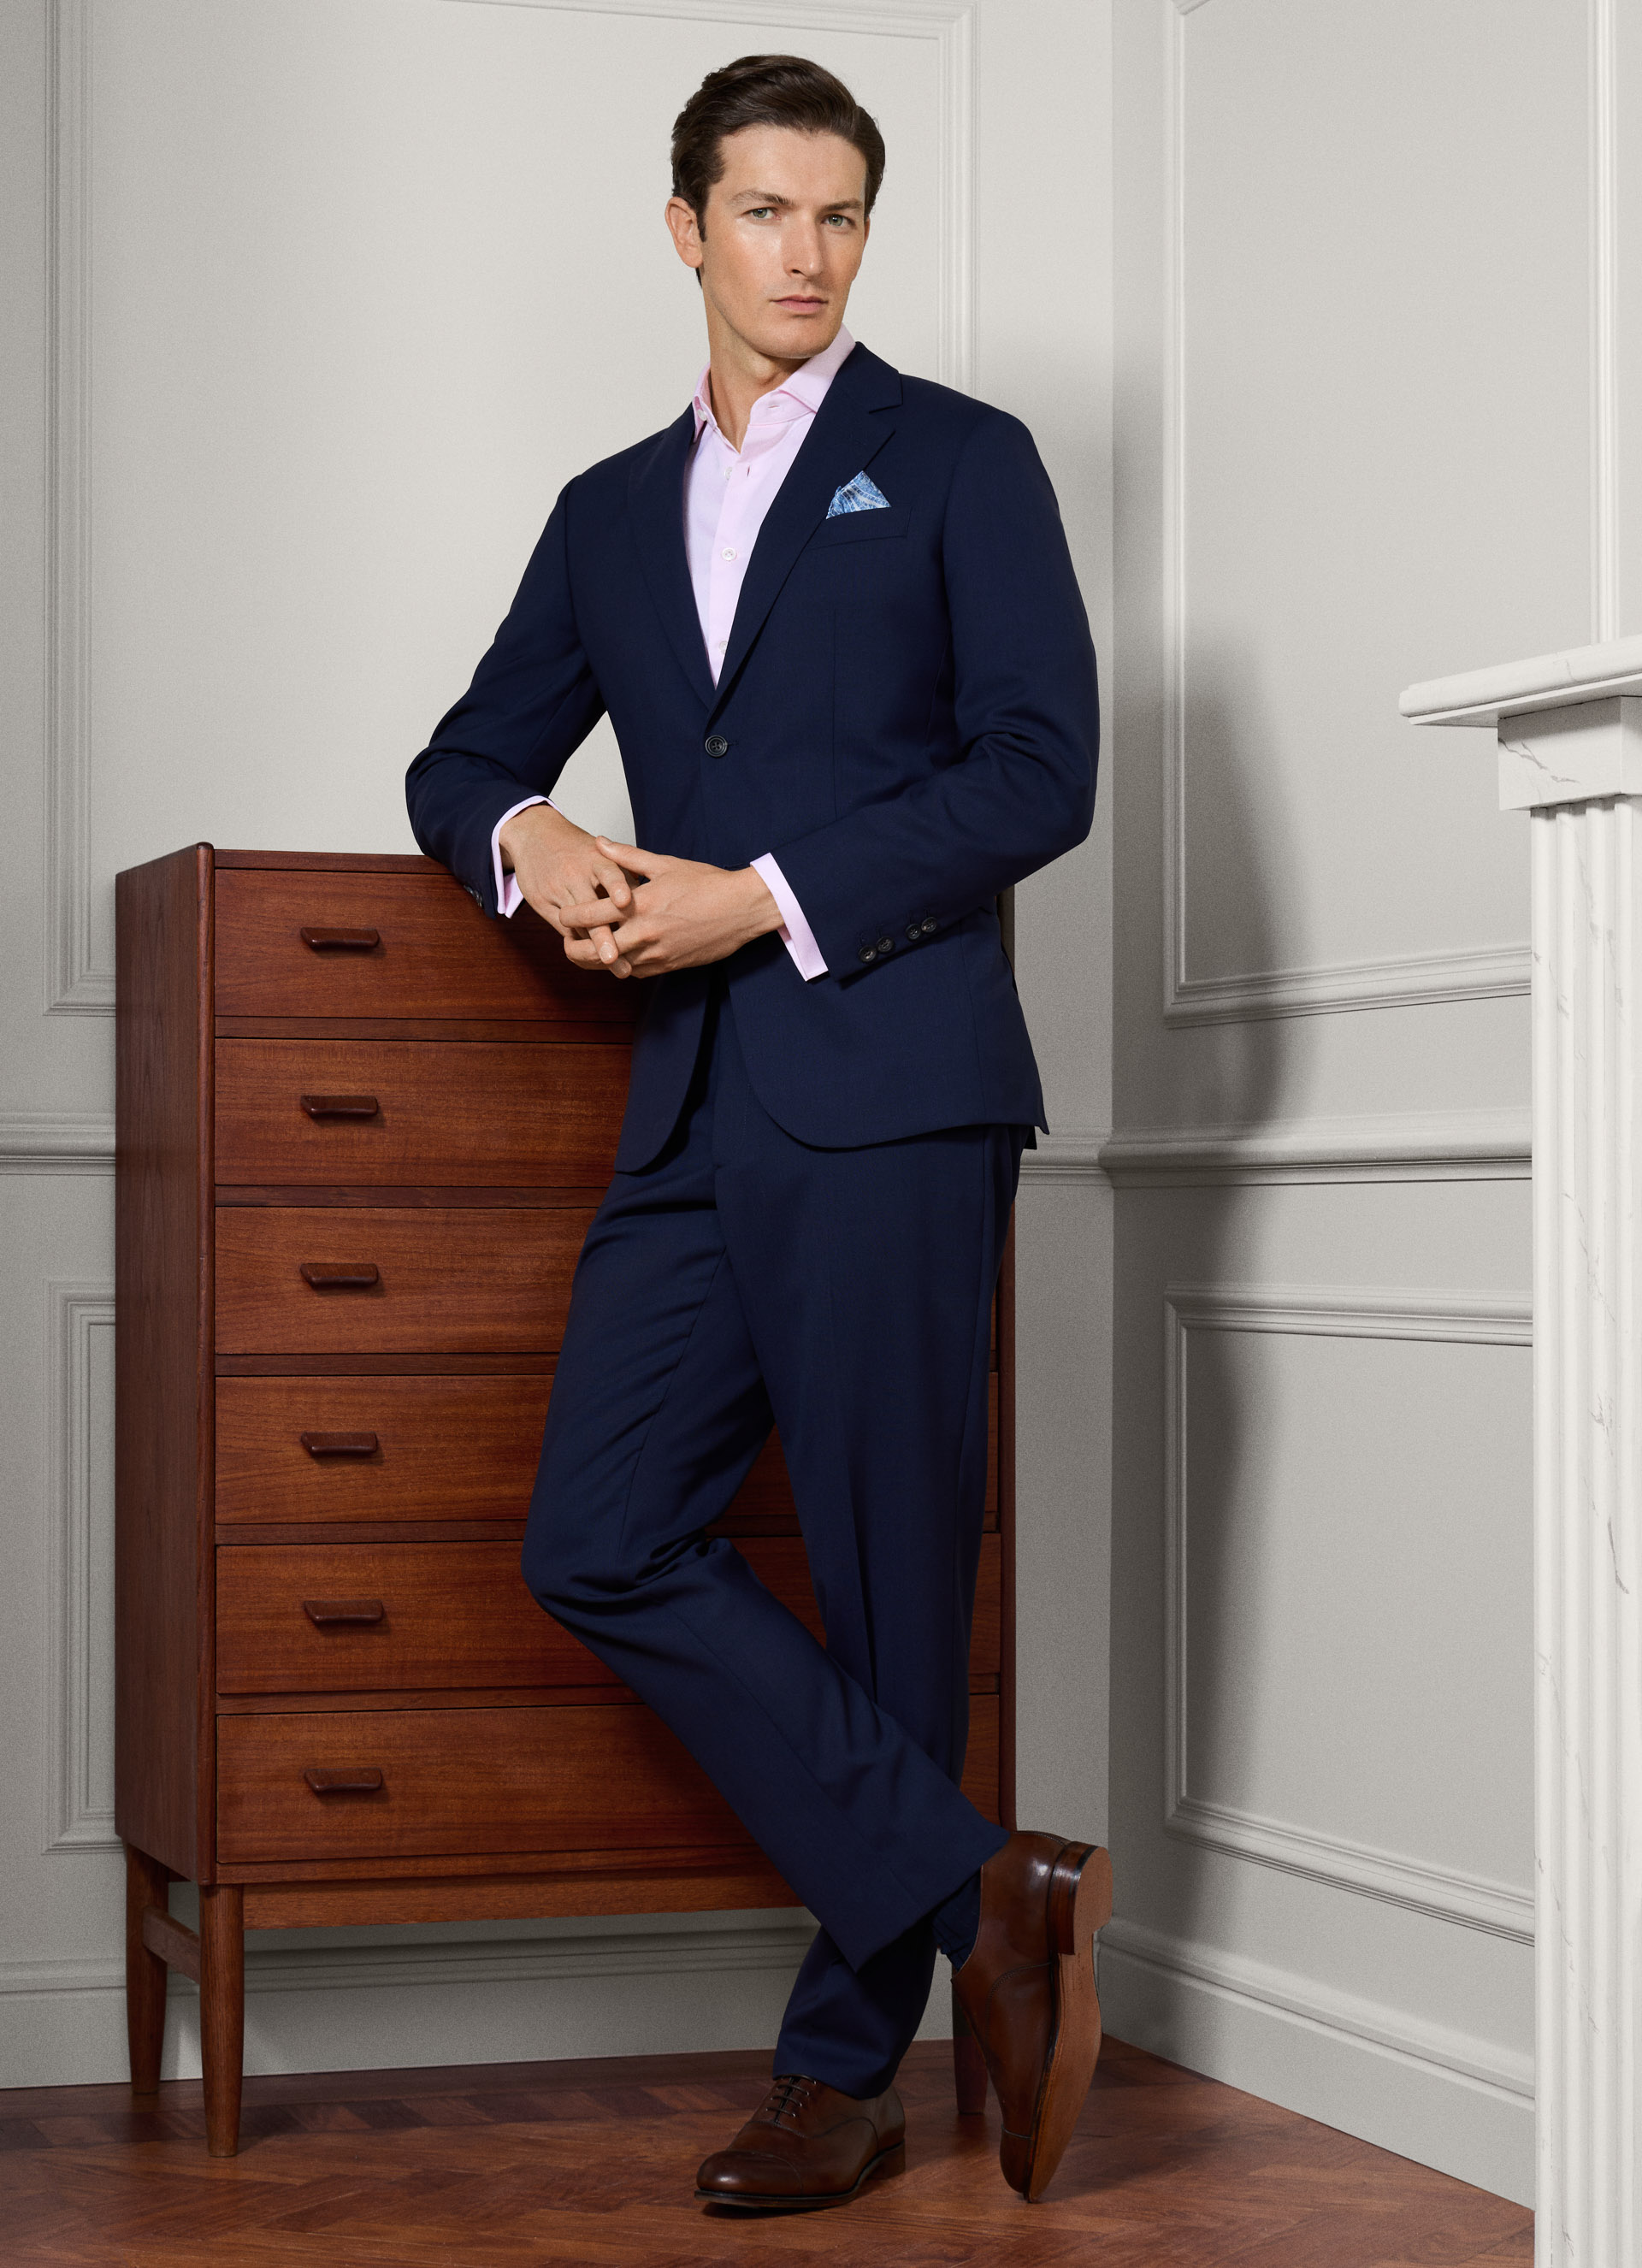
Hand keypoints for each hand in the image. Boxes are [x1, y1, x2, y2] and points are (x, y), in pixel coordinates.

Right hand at [497, 805, 637, 973]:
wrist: (535, 833)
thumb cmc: (577, 848)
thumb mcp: (603, 854)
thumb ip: (627, 875)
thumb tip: (652, 898)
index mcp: (597, 860)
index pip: (608, 874)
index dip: (616, 887)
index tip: (624, 902)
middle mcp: (576, 875)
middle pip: (589, 910)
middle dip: (602, 936)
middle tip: (615, 959)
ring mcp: (557, 890)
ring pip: (575, 924)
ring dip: (593, 948)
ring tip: (612, 967)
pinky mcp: (542, 903)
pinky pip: (562, 929)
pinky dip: (579, 943)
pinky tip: (595, 959)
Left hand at [557, 838, 784, 977]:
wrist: (741, 909)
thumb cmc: (707, 884)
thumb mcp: (664, 864)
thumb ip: (626, 856)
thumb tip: (600, 843)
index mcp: (640, 905)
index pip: (591, 916)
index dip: (571, 916)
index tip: (564, 913)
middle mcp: (645, 933)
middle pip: (595, 952)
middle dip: (575, 949)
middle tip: (568, 943)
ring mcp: (657, 954)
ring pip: (613, 967)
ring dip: (598, 961)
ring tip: (589, 951)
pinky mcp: (669, 966)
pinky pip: (636, 973)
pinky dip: (623, 966)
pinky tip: (620, 955)